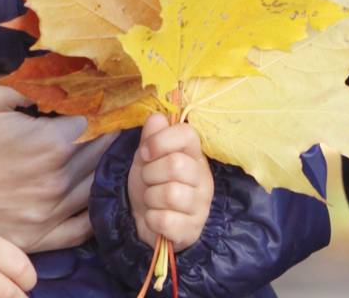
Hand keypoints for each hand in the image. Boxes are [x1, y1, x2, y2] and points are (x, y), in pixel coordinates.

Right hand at [0, 81, 111, 250]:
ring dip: (104, 169)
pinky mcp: (31, 240)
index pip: (95, 120)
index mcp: (48, 145)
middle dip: (108, 134)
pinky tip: (93, 194)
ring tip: (107, 151)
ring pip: (94, 189)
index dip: (100, 105)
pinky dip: (92, 210)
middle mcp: (53, 183)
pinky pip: (78, 230)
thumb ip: (33, 83)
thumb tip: (66, 71)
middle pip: (99, 154)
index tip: (107, 95)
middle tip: (116, 120)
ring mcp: (43, 216)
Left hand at [128, 114, 214, 253]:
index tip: (145, 153)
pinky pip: (166, 221)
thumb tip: (156, 118)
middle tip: (148, 179)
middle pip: (176, 165)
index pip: (187, 134)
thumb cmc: (151, 182)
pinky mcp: (192, 230)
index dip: (160, 141)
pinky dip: (152, 219)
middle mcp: (203, 177)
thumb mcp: (147, 156)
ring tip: (152, 199)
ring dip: (151, 197)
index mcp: (195, 153)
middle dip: (150, 173)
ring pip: (171, 193)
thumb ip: (152, 136)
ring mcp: (201, 205)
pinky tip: (155, 218)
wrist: (147, 221)